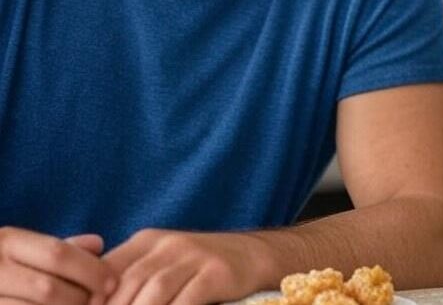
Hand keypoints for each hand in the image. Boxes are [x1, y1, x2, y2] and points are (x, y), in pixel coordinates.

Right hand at [0, 226, 116, 304]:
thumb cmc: (6, 267)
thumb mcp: (26, 249)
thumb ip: (61, 249)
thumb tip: (98, 244)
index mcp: (7, 242)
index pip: (57, 253)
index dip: (90, 269)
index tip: (113, 282)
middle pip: (47, 288)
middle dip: (80, 298)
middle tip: (100, 304)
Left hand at [103, 229, 273, 304]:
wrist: (253, 255)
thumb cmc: (199, 268)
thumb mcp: (164, 263)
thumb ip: (133, 279)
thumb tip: (95, 302)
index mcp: (147, 241)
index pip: (107, 269)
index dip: (92, 298)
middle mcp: (168, 244)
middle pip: (128, 282)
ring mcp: (194, 256)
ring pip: (155, 291)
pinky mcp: (216, 272)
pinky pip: (187, 300)